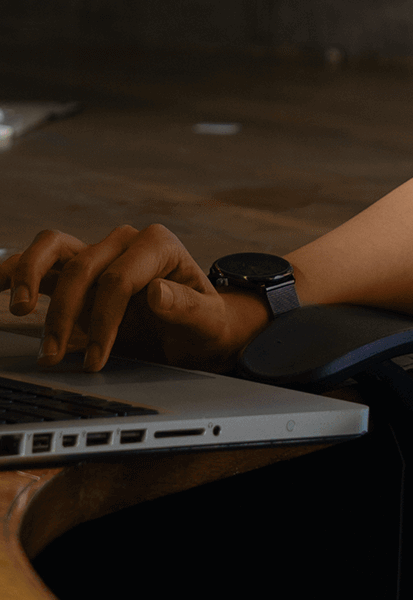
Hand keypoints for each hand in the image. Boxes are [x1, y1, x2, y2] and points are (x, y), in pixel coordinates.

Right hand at [1, 225, 266, 371]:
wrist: (196, 326)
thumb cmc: (202, 322)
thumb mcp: (207, 321)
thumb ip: (186, 306)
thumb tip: (155, 292)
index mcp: (158, 245)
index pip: (118, 279)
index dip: (102, 320)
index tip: (96, 358)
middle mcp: (124, 241)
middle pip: (81, 268)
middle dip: (64, 315)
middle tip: (55, 357)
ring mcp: (96, 251)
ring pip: (51, 248)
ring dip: (28, 280)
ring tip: (18, 312)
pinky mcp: (75, 269)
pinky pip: (38, 261)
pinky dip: (13, 271)